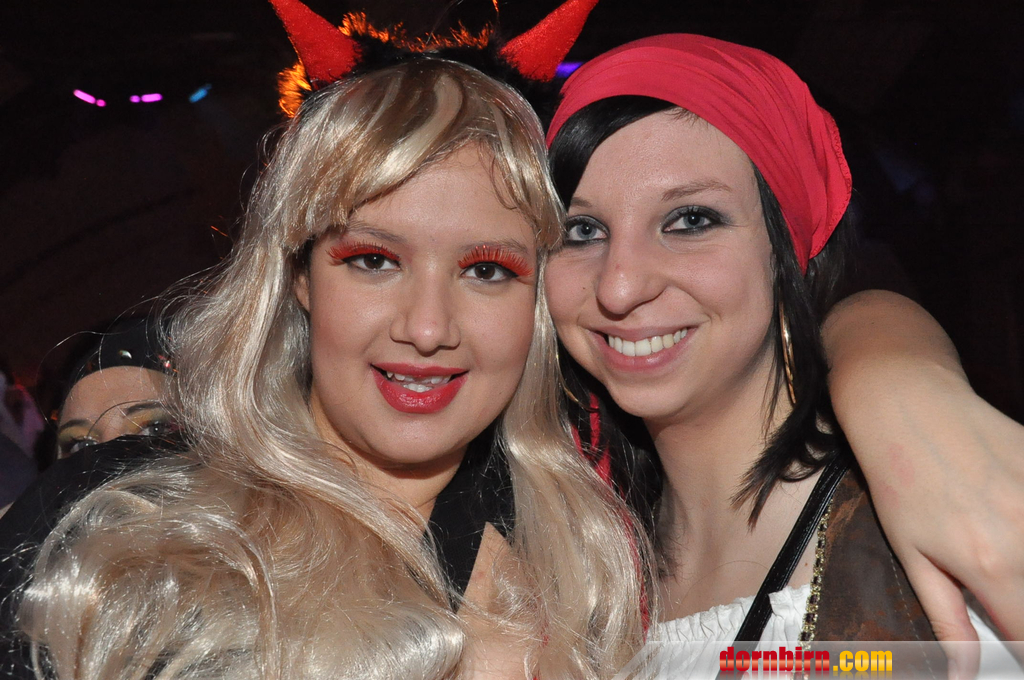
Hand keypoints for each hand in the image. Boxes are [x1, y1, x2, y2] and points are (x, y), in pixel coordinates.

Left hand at [824, 291, 1023, 676]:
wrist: (908, 403)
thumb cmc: (901, 480)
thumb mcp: (912, 554)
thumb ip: (947, 618)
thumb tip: (964, 672)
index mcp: (990, 564)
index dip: (1023, 650)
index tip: (1013, 645)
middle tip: (1004, 594)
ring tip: (996, 548)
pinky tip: (1012, 522)